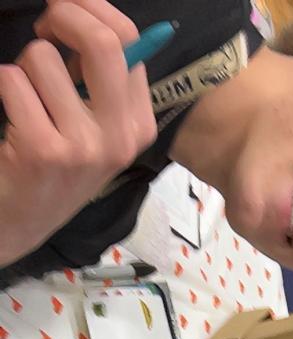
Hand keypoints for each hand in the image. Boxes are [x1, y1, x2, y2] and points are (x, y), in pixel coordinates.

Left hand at [0, 0, 156, 267]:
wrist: (23, 222)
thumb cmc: (55, 166)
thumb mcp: (96, 130)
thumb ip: (102, 80)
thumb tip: (88, 15)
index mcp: (138, 126)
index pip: (130, 42)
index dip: (93, 10)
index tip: (67, 11)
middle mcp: (118, 139)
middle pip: (102, 42)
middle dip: (65, 14)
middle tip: (45, 25)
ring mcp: (83, 148)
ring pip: (43, 57)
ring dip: (24, 67)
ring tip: (27, 98)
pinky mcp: (44, 151)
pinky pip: (12, 80)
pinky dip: (4, 87)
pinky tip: (12, 117)